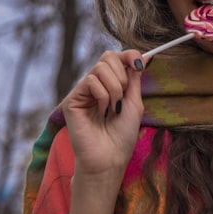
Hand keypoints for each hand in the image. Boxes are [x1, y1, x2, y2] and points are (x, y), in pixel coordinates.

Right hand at [60, 50, 144, 180]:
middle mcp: (96, 85)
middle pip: (108, 56)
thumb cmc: (122, 136)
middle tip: (122, 97)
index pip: (116, 57)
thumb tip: (139, 56)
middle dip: (122, 75)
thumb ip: (134, 79)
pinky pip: (90, 81)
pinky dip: (102, 96)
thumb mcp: (134, 103)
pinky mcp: (72, 99)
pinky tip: (101, 112)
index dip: (129, 55)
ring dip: (114, 88)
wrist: (109, 158)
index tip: (140, 63)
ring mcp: (83, 91)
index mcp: (110, 85)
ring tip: (113, 108)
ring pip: (100, 67)